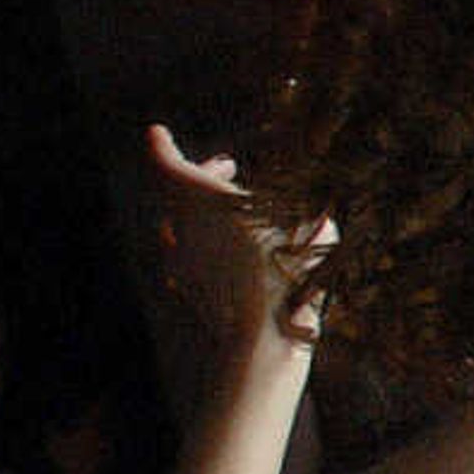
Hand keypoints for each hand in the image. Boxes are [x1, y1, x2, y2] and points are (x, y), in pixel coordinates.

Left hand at [145, 125, 321, 358]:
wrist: (258, 339)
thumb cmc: (285, 273)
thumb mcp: (314, 227)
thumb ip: (305, 213)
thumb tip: (316, 216)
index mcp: (201, 197)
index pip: (167, 162)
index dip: (162, 146)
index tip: (157, 133)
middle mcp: (179, 226)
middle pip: (177, 193)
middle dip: (199, 177)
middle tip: (226, 169)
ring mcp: (176, 263)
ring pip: (179, 229)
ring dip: (200, 217)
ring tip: (232, 217)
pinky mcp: (182, 294)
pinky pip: (184, 263)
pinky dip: (201, 254)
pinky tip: (228, 262)